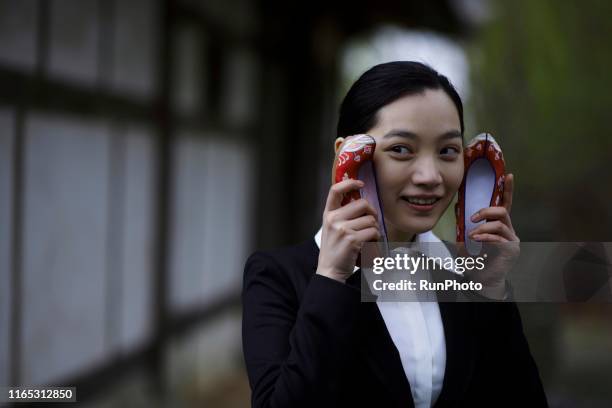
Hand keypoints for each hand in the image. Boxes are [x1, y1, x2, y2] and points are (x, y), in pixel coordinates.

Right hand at [317, 179, 380, 282]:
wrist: (330, 270)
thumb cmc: (335, 249)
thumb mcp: (332, 228)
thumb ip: (343, 214)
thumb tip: (364, 203)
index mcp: (328, 214)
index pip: (335, 190)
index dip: (349, 183)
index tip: (360, 183)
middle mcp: (333, 219)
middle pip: (362, 204)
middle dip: (372, 213)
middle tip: (371, 222)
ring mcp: (342, 229)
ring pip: (371, 220)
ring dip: (374, 229)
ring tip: (368, 238)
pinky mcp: (352, 239)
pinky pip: (373, 232)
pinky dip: (375, 238)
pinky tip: (369, 244)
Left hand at [465, 173, 519, 295]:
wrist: (481, 280)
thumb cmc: (476, 259)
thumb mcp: (466, 238)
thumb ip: (465, 223)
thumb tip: (458, 206)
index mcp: (499, 225)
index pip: (505, 203)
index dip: (507, 189)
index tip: (508, 175)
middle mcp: (508, 230)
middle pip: (503, 210)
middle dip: (486, 211)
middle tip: (472, 218)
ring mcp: (512, 240)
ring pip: (499, 224)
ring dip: (482, 228)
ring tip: (471, 236)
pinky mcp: (511, 250)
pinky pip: (498, 238)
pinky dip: (484, 238)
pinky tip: (476, 242)